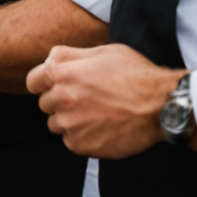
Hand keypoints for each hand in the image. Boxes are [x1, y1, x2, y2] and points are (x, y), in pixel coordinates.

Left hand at [28, 43, 182, 158]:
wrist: (162, 107)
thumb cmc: (137, 76)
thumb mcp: (103, 51)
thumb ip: (70, 55)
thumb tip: (50, 60)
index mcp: (63, 73)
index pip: (33, 81)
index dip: (43, 83)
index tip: (53, 87)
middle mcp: (62, 99)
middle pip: (45, 104)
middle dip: (60, 101)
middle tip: (86, 100)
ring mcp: (71, 124)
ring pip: (56, 124)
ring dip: (70, 121)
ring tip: (96, 115)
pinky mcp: (81, 145)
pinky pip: (70, 141)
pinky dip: (81, 137)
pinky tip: (101, 128)